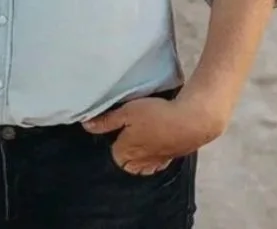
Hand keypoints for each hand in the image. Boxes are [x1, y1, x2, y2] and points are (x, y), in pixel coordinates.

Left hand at [81, 94, 225, 174]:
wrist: (190, 121)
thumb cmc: (155, 115)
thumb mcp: (127, 112)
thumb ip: (107, 121)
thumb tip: (86, 126)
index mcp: (126, 152)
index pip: (114, 153)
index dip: (114, 138)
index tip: (118, 126)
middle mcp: (140, 162)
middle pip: (128, 163)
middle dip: (126, 152)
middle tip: (130, 131)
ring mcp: (157, 161)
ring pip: (143, 165)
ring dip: (141, 155)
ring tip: (143, 137)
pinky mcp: (172, 157)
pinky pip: (158, 162)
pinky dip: (156, 156)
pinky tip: (159, 142)